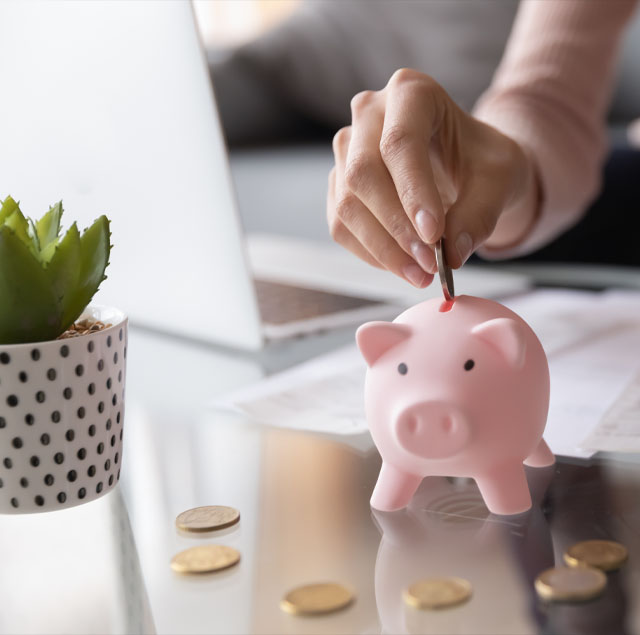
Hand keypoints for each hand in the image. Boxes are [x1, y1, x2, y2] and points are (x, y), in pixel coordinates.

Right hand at [327, 68, 537, 285]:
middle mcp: (369, 114)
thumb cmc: (482, 161)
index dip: (413, 193)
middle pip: (362, 174)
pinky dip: (371, 253)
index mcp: (411, 92)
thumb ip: (480, 213)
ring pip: (347, 205)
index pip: (400, 143)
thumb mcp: (500, 179)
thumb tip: (451, 255)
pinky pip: (341, 226)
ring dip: (382, 248)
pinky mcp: (339, 185)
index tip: (434, 237)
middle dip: (395, 227)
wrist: (465, 166)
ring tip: (420, 274)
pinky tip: (403, 265)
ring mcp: (347, 150)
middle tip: (429, 264)